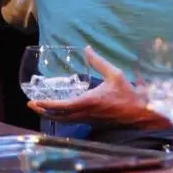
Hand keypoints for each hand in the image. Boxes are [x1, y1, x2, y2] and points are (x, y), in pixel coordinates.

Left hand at [28, 46, 162, 127]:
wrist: (141, 113)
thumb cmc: (128, 94)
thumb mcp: (114, 74)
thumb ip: (99, 62)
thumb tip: (87, 49)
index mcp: (89, 102)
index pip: (62, 106)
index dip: (47, 105)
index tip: (34, 102)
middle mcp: (86, 114)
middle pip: (59, 117)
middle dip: (43, 111)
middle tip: (31, 105)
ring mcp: (89, 120)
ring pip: (65, 121)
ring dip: (51, 115)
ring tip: (40, 108)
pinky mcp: (93, 123)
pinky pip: (73, 121)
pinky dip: (62, 117)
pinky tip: (59, 112)